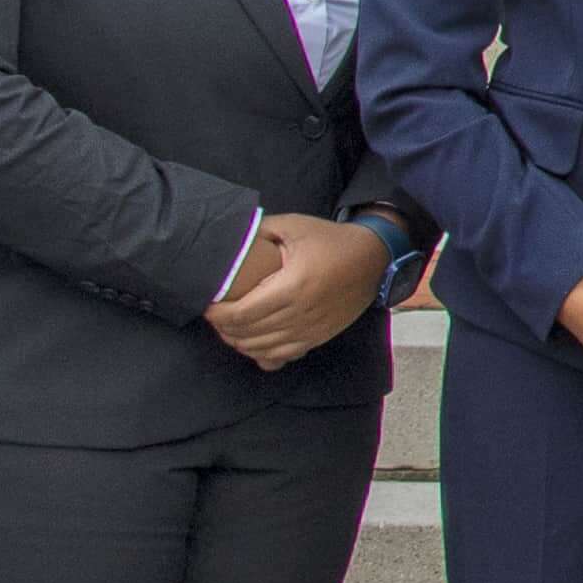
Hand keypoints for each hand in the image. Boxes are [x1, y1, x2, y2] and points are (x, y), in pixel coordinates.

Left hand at [205, 213, 389, 371]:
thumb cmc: (331, 240)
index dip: (218, 315)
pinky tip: (256, 344)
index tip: (208, 306)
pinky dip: (264, 355)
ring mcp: (311, 329)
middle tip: (216, 317)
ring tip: (231, 329)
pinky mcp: (318, 337)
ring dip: (241, 343)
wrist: (373, 258)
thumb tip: (231, 239)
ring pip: (263, 349)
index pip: (241, 314)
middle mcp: (301, 313)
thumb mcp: (294, 225)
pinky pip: (284, 357)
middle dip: (224, 329)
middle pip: (248, 334)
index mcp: (292, 286)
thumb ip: (260, 231)